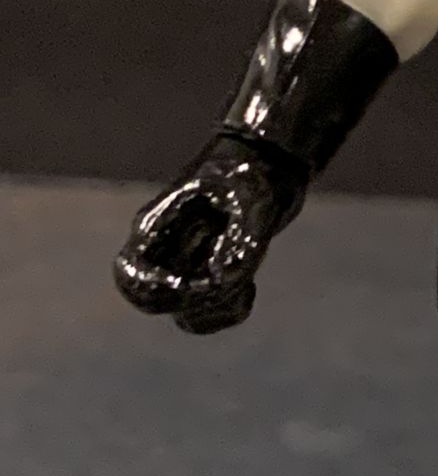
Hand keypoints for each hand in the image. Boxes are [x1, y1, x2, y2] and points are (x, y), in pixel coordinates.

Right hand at [113, 134, 305, 334]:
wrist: (269, 162)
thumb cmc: (250, 173)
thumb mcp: (250, 201)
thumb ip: (237, 243)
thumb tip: (220, 281)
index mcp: (159, 226)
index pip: (129, 274)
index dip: (155, 290)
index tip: (193, 282)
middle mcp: (165, 249)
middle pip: (154, 301)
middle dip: (193, 301)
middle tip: (228, 282)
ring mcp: (186, 264)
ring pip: (183, 313)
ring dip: (215, 310)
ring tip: (244, 283)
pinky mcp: (209, 275)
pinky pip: (208, 313)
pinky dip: (229, 311)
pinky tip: (249, 288)